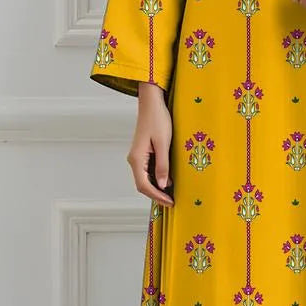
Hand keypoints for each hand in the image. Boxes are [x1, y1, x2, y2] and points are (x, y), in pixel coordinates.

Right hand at [128, 82, 174, 205]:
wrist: (152, 103)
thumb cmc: (158, 119)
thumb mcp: (163, 143)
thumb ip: (163, 165)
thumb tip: (162, 184)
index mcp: (136, 158)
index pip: (144, 185)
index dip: (156, 196)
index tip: (170, 202)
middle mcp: (134, 159)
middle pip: (143, 184)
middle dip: (156, 195)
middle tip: (172, 202)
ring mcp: (138, 157)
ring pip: (145, 178)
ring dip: (157, 188)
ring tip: (171, 195)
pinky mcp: (143, 153)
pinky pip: (148, 171)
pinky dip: (157, 178)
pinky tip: (168, 181)